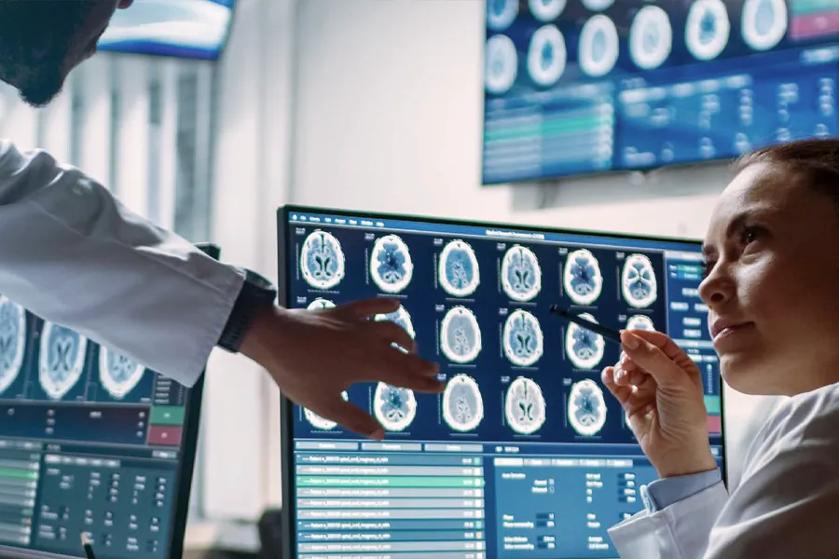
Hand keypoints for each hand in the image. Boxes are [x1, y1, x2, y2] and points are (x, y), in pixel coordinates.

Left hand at [240, 298, 442, 438]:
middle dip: (421, 363)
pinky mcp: (343, 312)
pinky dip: (385, 304)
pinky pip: (370, 305)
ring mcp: (356, 325)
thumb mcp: (326, 405)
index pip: (404, 377)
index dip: (424, 383)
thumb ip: (355, 419)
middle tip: (435, 370)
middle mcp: (368, 343)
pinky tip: (395, 304)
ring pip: (391, 329)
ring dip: (406, 338)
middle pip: (403, 354)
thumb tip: (381, 434)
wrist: (274, 338)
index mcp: (367, 366)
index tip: (440, 386)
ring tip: (412, 346)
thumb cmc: (298, 374)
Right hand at [601, 330, 716, 477]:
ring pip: (627, 368)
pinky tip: (610, 378)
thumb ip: (650, 357)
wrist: (676, 452)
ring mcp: (646, 388)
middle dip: (630, 356)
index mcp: (680, 367)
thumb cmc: (685, 416)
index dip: (643, 337)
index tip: (626, 335)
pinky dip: (611, 379)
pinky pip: (617, 385)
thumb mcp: (674, 381)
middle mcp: (663, 375)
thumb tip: (626, 337)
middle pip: (639, 353)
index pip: (659, 343)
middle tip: (627, 364)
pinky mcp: (632, 402)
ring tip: (622, 378)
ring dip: (621, 369)